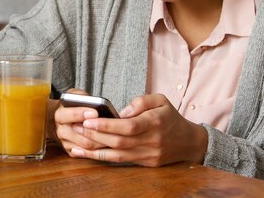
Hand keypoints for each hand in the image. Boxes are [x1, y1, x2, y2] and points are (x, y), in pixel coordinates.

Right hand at [52, 89, 106, 152]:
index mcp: (60, 115)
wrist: (64, 120)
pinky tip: (108, 144)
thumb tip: (94, 102)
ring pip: (85, 145)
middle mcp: (60, 130)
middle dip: (95, 130)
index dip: (81, 114)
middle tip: (110, 127)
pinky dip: (98, 150)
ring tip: (113, 135)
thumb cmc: (73, 106)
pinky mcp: (72, 152)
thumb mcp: (75, 96)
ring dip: (100, 141)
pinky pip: (86, 154)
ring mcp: (65, 143)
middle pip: (78, 134)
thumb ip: (82, 97)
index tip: (94, 112)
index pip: (68, 115)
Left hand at [69, 94, 207, 166]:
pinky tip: (85, 154)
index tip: (88, 120)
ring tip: (74, 141)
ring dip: (94, 149)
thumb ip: (141, 102)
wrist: (188, 142)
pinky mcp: (144, 164)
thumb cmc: (170, 117)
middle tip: (75, 127)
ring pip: (117, 155)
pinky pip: (120, 162)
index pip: (128, 126)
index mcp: (155, 123)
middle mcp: (151, 142)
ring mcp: (148, 156)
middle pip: (119, 142)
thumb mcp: (160, 100)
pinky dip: (101, 158)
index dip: (107, 125)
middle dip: (95, 135)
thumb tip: (121, 112)